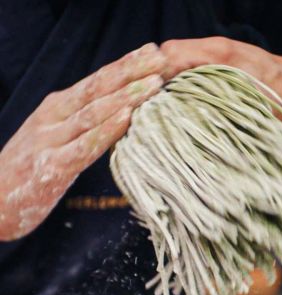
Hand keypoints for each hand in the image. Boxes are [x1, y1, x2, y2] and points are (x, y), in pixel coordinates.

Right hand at [0, 43, 165, 240]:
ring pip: (94, 113)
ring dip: (126, 97)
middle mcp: (53, 118)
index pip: (97, 81)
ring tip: (154, 84)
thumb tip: (127, 109)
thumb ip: (86, 122)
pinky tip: (127, 119)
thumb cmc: (32, 167)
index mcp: (57, 107)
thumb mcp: (58, 136)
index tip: (154, 51)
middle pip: (98, 89)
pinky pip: (84, 147)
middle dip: (131, 72)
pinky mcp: (51, 167)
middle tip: (162, 58)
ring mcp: (50, 141)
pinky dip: (106, 131)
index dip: (125, 65)